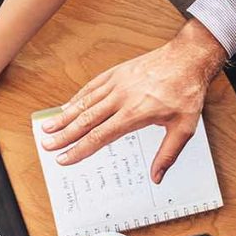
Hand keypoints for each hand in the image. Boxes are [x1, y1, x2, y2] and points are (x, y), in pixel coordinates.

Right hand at [39, 18, 227, 181]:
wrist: (187, 58)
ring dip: (64, 116)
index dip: (80, 150)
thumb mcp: (184, 128)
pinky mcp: (116, 73)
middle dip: (64, 135)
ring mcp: (117, 83)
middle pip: (86, 120)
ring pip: (84, 102)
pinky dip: (77, 98)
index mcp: (135, 113)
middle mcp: (121, 98)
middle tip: (47, 145)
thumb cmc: (186, 92)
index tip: (65, 159)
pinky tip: (67, 106)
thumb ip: (168, 154)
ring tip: (47, 128)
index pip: (100, 136)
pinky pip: (92, 87)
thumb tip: (157, 177)